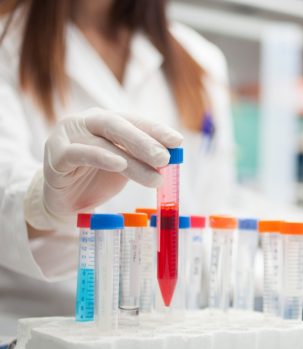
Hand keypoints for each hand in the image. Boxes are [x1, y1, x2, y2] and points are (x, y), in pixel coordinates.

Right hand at [24, 108, 182, 230]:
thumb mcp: (126, 166)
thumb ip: (143, 158)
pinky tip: (119, 164)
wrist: (66, 203)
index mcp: (105, 120)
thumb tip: (171, 155)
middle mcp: (85, 122)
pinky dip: (100, 157)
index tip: (177, 141)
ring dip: (133, 160)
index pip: (133, 120)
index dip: (156, 130)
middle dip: (145, 141)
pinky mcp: (55, 155)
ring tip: (155, 176)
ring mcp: (67, 136)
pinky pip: (78, 153)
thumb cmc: (97, 178)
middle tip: (166, 158)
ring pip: (104, 143)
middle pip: (118, 125)